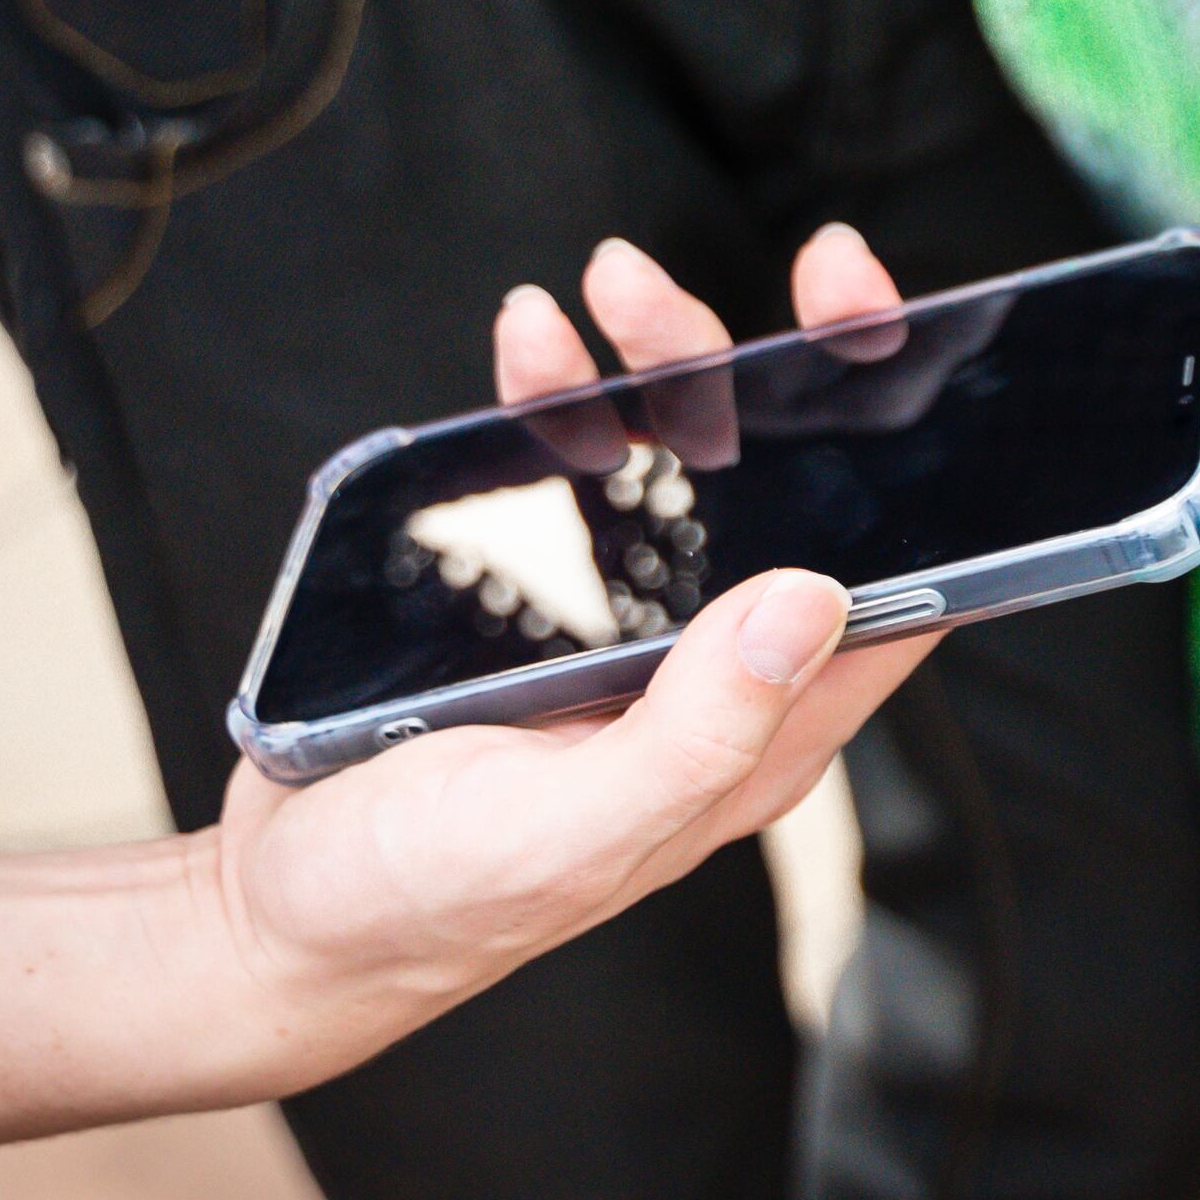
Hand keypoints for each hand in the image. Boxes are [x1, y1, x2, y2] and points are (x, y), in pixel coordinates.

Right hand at [187, 226, 927, 1062]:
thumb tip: (810, 600)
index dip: (919, 465)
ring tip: (602, 293)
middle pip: (796, 495)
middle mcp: (716, 674)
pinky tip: (532, 348)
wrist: (281, 917)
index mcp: (760, 736)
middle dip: (774, 372)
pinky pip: (581, 476)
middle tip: (743, 282)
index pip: (895, 587)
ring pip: (688, 465)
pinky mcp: (545, 599)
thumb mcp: (568, 830)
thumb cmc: (425, 901)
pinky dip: (565, 401)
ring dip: (660, 366)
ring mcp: (631, 630)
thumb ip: (696, 732)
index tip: (896, 344)